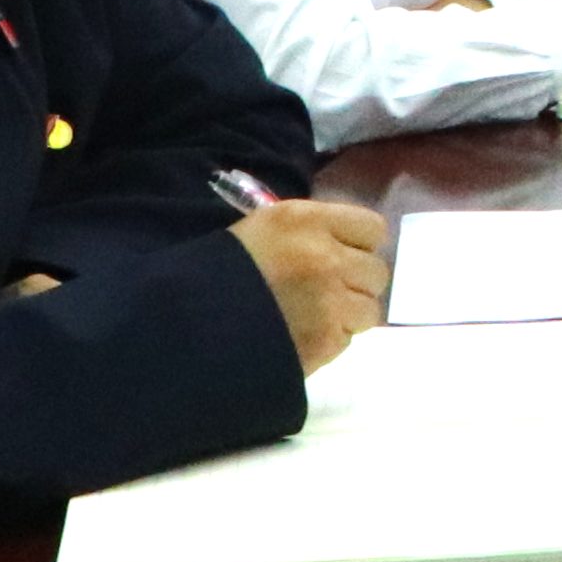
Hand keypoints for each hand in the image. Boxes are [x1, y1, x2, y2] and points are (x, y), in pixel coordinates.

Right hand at [229, 197, 390, 370]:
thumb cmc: (217, 273)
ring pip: (369, 309)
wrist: (185, 327)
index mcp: (305, 221)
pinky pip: (348, 339)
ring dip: (347, 315)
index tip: (343, 255)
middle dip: (355, 283)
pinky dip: (330, 340)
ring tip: (312, 318)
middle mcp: (325, 256)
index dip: (360, 245)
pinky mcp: (325, 341)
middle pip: (376, 271)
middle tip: (327, 292)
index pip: (372, 229)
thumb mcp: (261, 231)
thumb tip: (344, 245)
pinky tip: (300, 337)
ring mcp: (329, 301)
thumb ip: (308, 234)